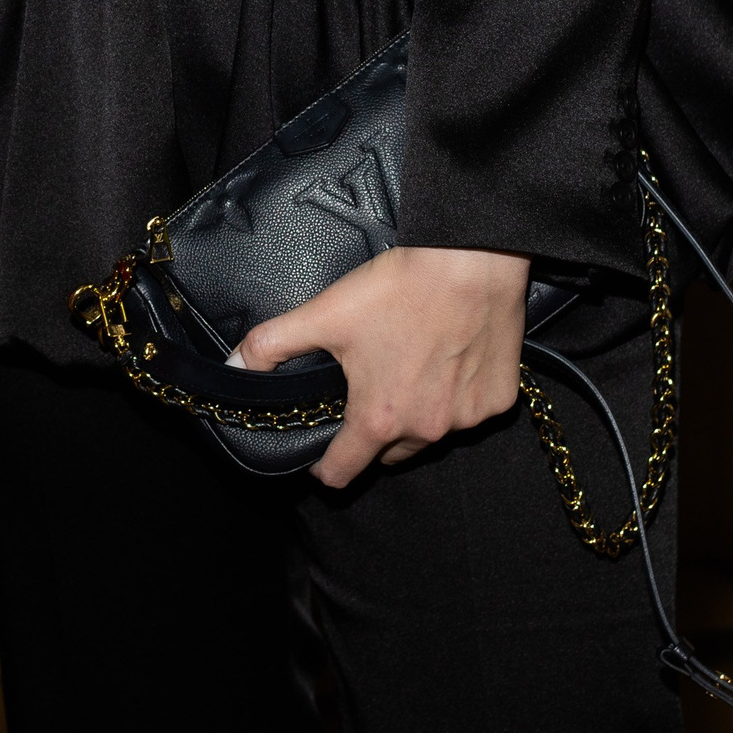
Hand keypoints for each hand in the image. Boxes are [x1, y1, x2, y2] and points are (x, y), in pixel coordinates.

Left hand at [235, 245, 529, 490]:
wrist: (471, 260)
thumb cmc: (399, 287)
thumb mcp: (324, 312)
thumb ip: (272, 345)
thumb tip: (235, 368)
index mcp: (379, 418)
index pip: (343, 472)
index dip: (325, 464)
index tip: (323, 448)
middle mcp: (425, 430)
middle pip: (389, 453)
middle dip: (375, 429)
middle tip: (369, 385)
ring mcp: (466, 420)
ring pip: (431, 432)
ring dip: (418, 412)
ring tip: (411, 364)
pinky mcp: (498, 402)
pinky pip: (470, 412)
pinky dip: (459, 395)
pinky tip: (451, 357)